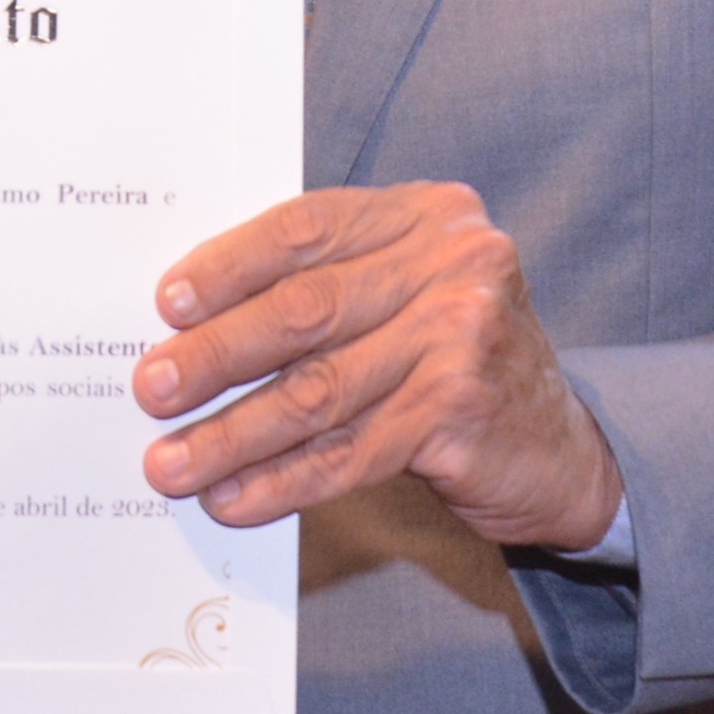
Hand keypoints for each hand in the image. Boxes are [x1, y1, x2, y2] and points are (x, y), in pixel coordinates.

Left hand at [134, 181, 623, 551]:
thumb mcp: (404, 297)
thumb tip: (189, 325)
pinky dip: (281, 480)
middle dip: (215, 354)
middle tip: (151, 388)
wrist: (562, 450)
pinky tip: (233, 497)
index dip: (227, 265)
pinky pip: (348, 453)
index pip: (305, 229)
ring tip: (171, 462)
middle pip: (304, 310)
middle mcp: (453, 264)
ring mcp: (462, 338)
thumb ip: (325, 288)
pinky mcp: (461, 414)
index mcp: (425, 215)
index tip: (166, 304)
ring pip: (316, 391)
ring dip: (231, 433)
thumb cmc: (453, 363)